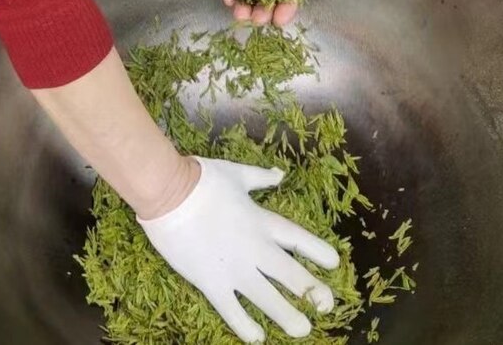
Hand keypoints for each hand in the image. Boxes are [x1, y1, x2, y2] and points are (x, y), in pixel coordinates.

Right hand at [139, 157, 337, 342]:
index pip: (298, 239)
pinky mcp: (212, 283)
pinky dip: (245, 326)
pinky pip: (232, 310)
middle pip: (290, 275)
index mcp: (262, 221)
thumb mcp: (237, 174)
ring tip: (302, 330)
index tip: (334, 264)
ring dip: (286, 316)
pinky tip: (257, 337)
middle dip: (310, 291)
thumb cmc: (203, 180)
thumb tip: (281, 174)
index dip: (318, 252)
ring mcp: (234, 269)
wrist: (169, 193)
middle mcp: (255, 248)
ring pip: (267, 299)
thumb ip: (261, 178)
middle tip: (326, 305)